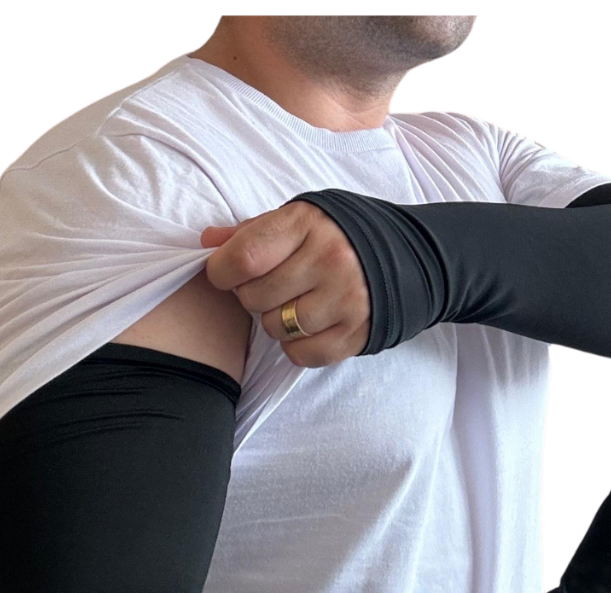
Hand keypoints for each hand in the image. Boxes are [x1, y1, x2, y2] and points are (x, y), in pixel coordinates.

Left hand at [201, 201, 369, 366]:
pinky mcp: (357, 333)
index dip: (222, 272)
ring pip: (276, 328)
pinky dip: (296, 347)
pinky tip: (309, 327)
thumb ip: (251, 233)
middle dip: (253, 296)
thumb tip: (207, 243)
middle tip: (273, 288)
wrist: (402, 258)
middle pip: (255, 297)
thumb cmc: (336, 238)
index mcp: (308, 224)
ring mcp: (346, 299)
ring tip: (295, 305)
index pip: (244, 258)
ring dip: (276, 322)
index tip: (226, 274)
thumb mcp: (296, 221)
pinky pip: (301, 354)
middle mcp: (330, 260)